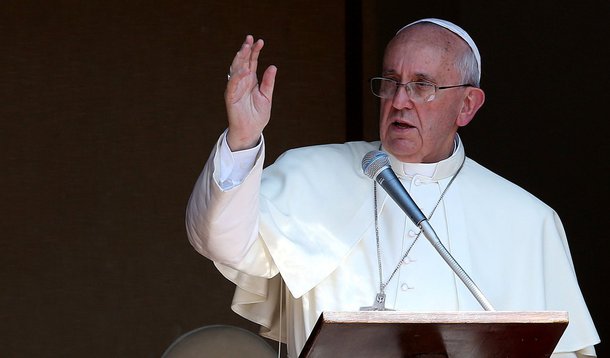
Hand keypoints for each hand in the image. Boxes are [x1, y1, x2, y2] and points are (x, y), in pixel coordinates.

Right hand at [225, 35, 276, 150]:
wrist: (251, 131)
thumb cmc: (257, 115)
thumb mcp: (266, 97)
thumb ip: (268, 82)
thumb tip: (273, 66)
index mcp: (251, 80)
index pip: (252, 62)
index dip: (255, 51)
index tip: (260, 41)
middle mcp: (242, 82)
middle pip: (242, 62)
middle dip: (245, 50)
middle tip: (250, 39)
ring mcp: (235, 88)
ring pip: (235, 70)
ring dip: (240, 58)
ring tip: (245, 48)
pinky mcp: (230, 97)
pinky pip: (233, 84)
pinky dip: (238, 76)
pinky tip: (246, 70)